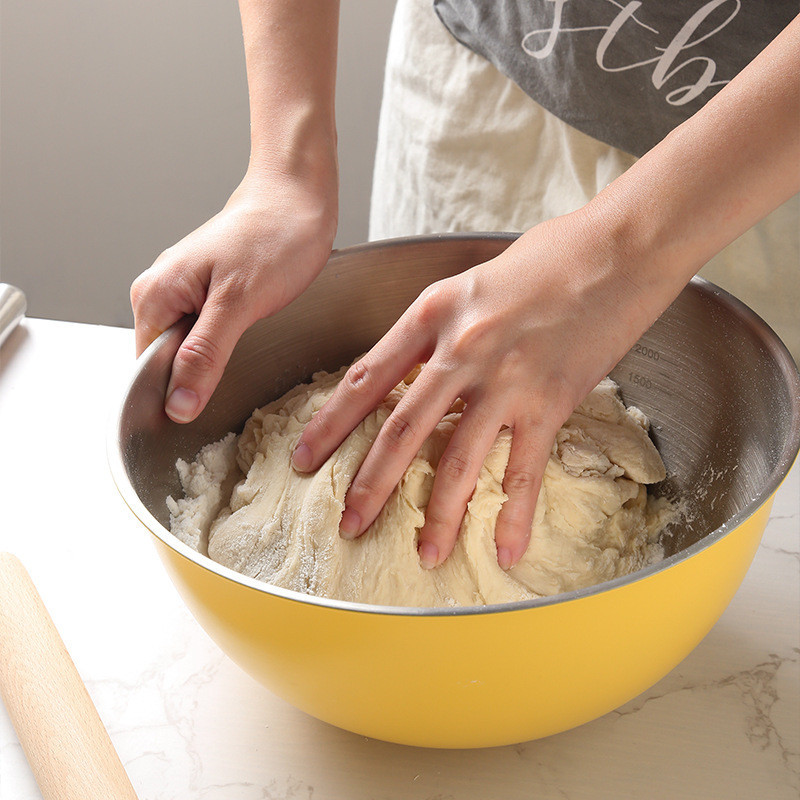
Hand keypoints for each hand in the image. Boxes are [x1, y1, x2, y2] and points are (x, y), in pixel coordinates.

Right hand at [131, 169, 336, 422]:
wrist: (297, 199)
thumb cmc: (272, 238)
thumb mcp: (238, 303)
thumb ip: (204, 355)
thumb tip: (177, 405)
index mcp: (154, 296)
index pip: (146, 372)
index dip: (174, 396)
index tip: (208, 406)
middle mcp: (160, 294)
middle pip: (167, 365)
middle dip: (199, 380)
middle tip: (240, 372)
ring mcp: (184, 293)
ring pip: (190, 352)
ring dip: (216, 363)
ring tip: (248, 347)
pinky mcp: (207, 294)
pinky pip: (206, 336)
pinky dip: (226, 347)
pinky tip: (249, 338)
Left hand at [292, 211, 659, 569]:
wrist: (621, 248)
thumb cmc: (549, 257)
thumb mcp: (472, 283)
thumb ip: (440, 329)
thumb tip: (418, 370)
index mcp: (433, 312)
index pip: (367, 379)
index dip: (331, 424)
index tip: (306, 457)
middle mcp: (460, 349)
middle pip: (401, 430)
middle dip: (370, 485)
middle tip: (349, 524)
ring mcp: (505, 380)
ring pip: (457, 462)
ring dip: (437, 515)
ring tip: (424, 554)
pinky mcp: (549, 402)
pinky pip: (523, 472)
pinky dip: (513, 516)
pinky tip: (505, 550)